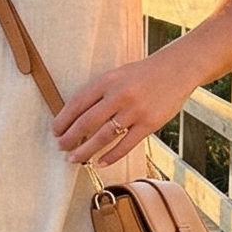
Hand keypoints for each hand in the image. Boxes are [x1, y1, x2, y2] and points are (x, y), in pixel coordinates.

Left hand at [53, 53, 187, 166]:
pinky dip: (111, 156)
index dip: (63, 119)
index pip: (77, 103)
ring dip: (85, 151)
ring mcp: (134, 111)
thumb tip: (77, 117)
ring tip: (74, 158)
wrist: (176, 69)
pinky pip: (125, 144)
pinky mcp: (149, 124)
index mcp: (107, 80)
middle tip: (61, 147)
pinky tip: (100, 162)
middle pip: (86, 122)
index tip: (55, 130)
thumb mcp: (117, 75)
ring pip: (103, 137)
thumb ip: (99, 93)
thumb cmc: (143, 74)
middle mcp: (119, 95)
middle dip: (70, 138)